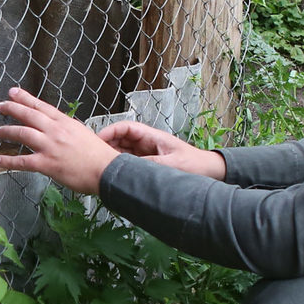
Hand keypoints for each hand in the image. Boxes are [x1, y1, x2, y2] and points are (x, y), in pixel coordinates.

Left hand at [0, 87, 119, 194]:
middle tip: (0, 106)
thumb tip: (56, 129)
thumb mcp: (82, 134)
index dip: (25, 98)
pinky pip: (23, 161)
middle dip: (11, 109)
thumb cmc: (98, 155)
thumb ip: (66, 130)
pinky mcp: (47, 164)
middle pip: (28, 115)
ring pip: (22, 133)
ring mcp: (50, 146)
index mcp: (65, 122)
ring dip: (7, 131)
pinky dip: (8, 160)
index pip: (41, 106)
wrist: (107, 171)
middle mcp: (56, 131)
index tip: (13, 92)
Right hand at [96, 120, 225, 179]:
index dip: (110, 132)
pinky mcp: (148, 164)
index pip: (126, 129)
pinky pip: (130, 162)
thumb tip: (129, 169)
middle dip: (106, 145)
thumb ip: (150, 165)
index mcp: (152, 137)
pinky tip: (114, 175)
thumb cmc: (195, 164)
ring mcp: (147, 153)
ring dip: (112, 157)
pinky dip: (120, 166)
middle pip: (120, 139)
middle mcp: (147, 143)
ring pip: (123, 152)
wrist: (209, 171)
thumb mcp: (172, 165)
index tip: (98, 141)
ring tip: (101, 167)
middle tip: (94, 156)